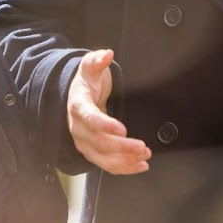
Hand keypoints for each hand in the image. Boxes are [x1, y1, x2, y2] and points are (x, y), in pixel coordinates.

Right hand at [67, 48, 149, 174]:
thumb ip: (97, 60)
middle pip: (99, 143)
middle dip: (122, 147)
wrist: (78, 97)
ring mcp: (84, 142)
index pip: (89, 119)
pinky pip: (106, 164)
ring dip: (125, 160)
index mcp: (78, 106)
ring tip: (145, 157)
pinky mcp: (92, 152)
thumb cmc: (87, 83)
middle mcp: (78, 128)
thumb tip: (107, 54)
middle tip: (143, 146)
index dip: (105, 125)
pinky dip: (123, 168)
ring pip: (102, 158)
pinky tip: (139, 166)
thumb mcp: (90, 67)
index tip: (123, 129)